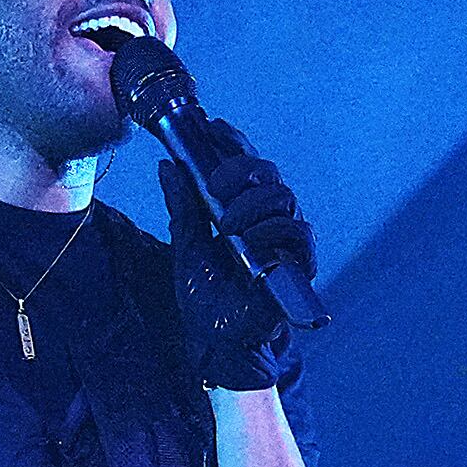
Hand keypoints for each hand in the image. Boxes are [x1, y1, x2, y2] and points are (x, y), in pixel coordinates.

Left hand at [160, 126, 313, 390]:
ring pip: (282, 195)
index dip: (231, 141)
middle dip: (239, 167)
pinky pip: (296, 229)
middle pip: (267, 171)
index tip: (211, 125)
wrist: (215, 341)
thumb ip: (182, 205)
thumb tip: (166, 166)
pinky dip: (271, 229)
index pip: (244, 164)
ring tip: (227, 225)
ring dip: (251, 203)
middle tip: (214, 183)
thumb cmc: (204, 299)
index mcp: (241, 210)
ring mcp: (284, 238)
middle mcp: (267, 218)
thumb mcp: (186, 245)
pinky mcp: (299, 262)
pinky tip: (250, 242)